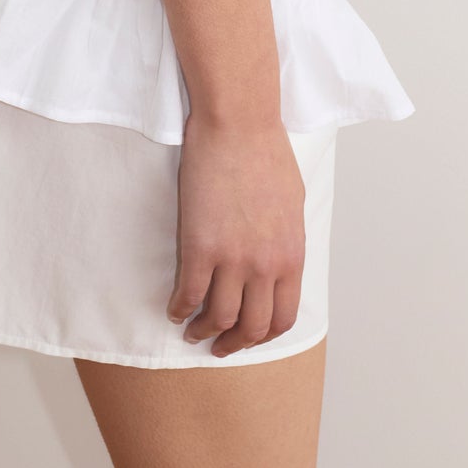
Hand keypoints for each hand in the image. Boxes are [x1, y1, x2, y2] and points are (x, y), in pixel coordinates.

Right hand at [166, 111, 305, 357]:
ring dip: (203, 331)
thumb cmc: (266, 152)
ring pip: (219, 317)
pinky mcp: (201, 245)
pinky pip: (189, 293)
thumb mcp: (293, 203)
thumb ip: (286, 241)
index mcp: (291, 255)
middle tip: (218, 345)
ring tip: (193, 330)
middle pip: (252, 327)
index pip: (282, 317)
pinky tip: (175, 309)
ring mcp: (233, 258)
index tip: (247, 337)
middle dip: (233, 343)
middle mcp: (266, 265)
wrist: (239, 123)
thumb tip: (277, 264)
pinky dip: (180, 309)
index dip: (263, 336)